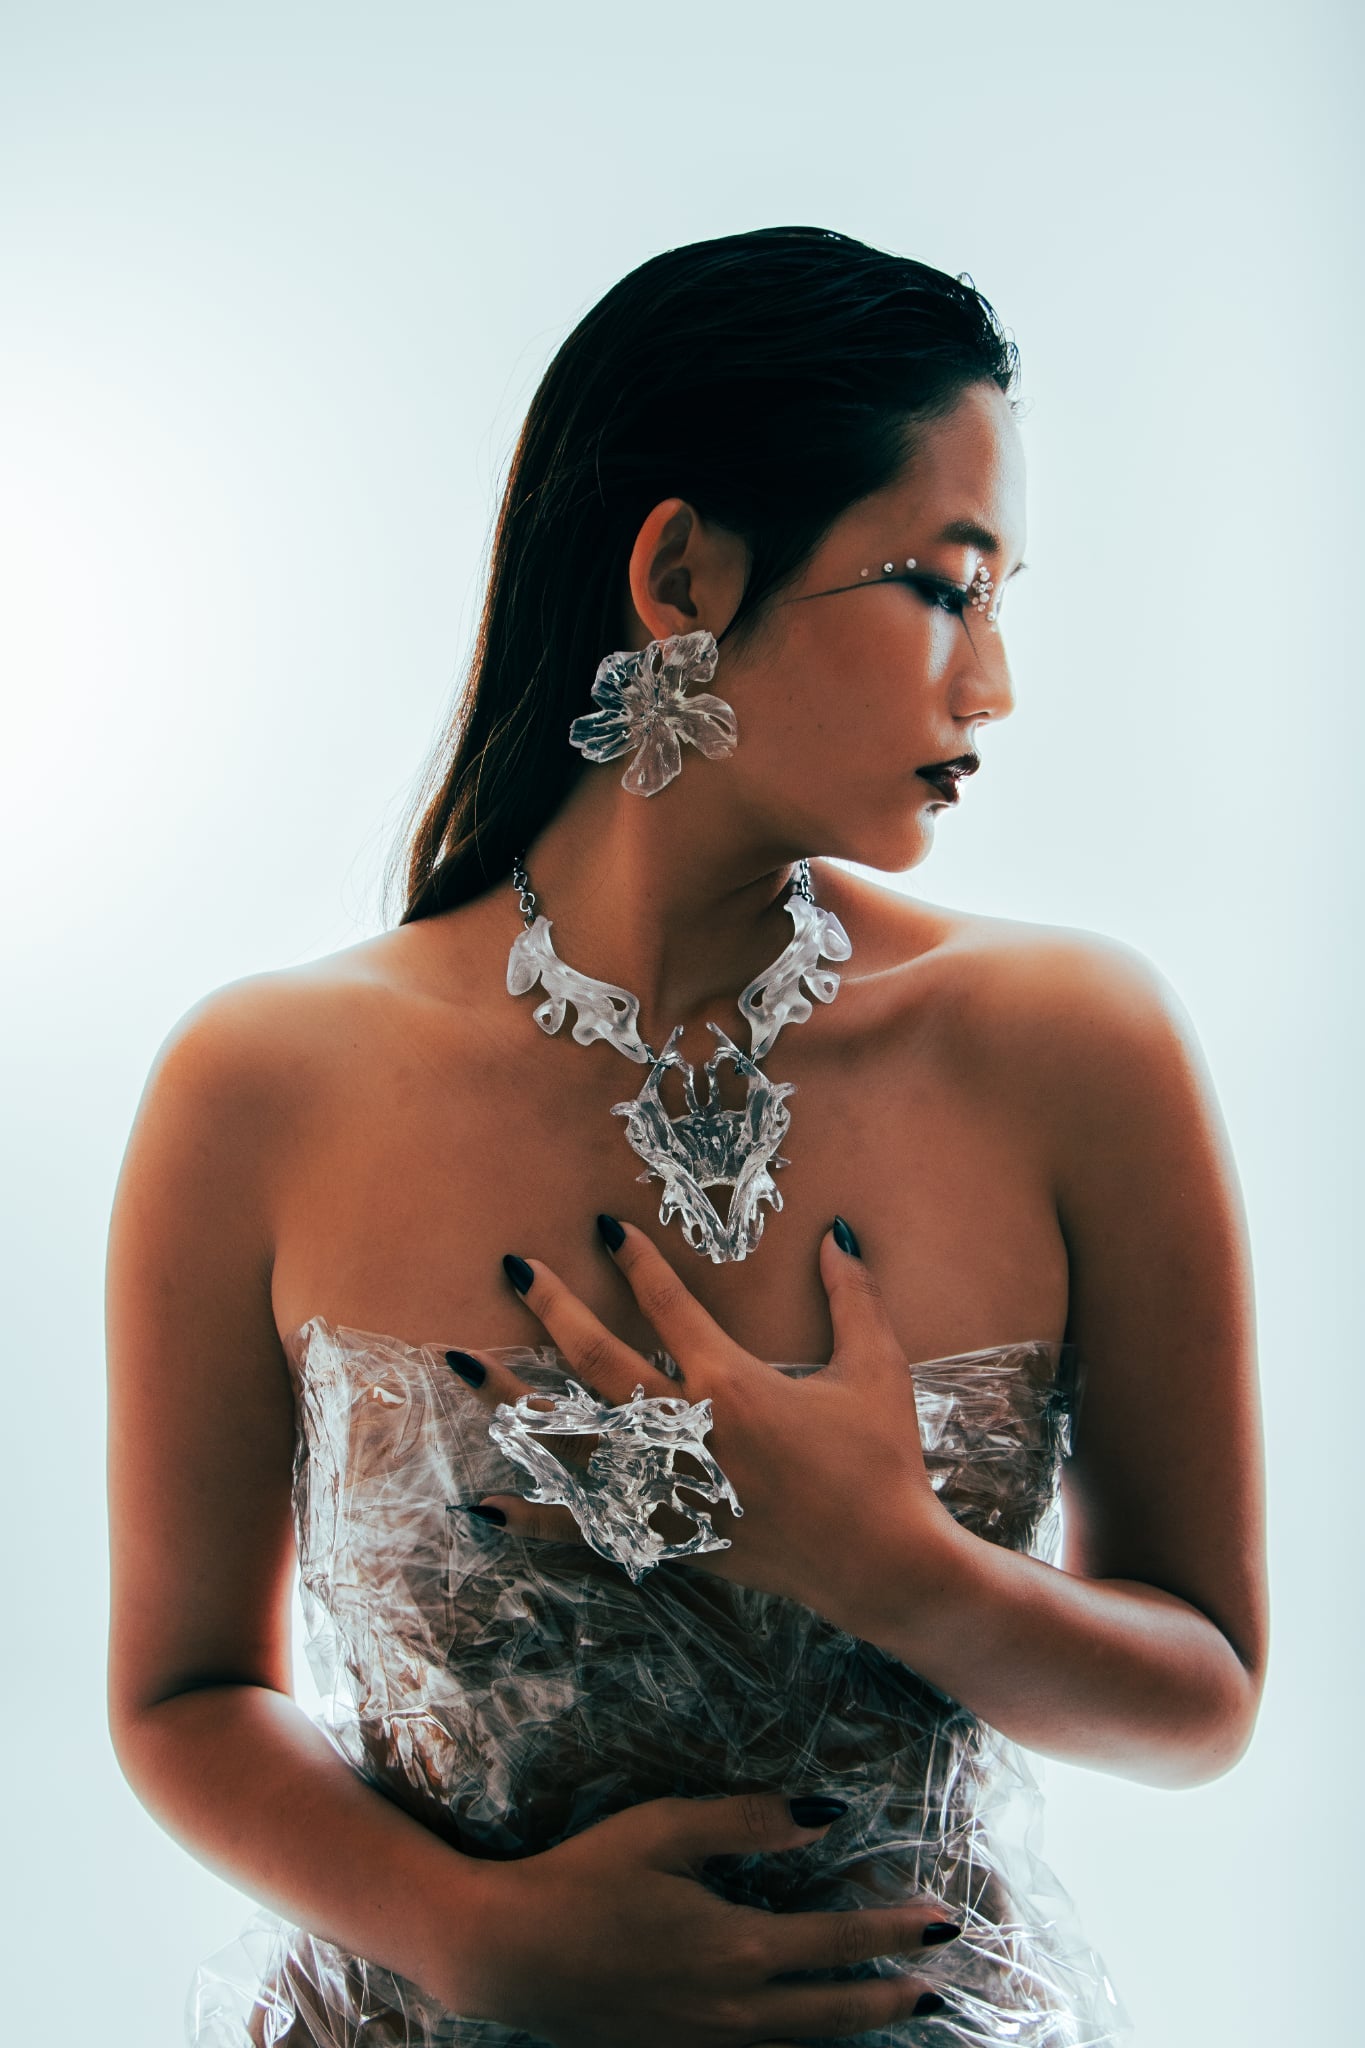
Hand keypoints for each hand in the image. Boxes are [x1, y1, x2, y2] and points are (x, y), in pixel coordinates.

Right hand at [449, 1789, 955, 2045]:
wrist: (507, 1954)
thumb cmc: (584, 1878)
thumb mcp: (664, 1829)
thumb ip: (747, 1820)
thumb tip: (826, 1812)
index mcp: (735, 1947)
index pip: (837, 1943)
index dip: (895, 1934)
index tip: (943, 1922)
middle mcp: (732, 2009)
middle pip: (834, 2012)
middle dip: (892, 1996)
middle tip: (937, 1983)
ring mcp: (703, 2042)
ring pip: (798, 2047)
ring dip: (852, 2032)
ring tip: (890, 2017)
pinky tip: (800, 2040)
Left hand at [450, 1214, 963, 1625]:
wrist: (882, 1563)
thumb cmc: (883, 1463)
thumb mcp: (876, 1370)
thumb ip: (854, 1298)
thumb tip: (837, 1232)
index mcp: (733, 1383)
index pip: (669, 1304)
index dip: (637, 1260)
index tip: (603, 1226)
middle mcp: (687, 1431)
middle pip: (598, 1360)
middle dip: (553, 1309)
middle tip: (514, 1269)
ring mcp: (669, 1488)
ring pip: (573, 1437)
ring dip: (514, 1399)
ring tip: (461, 1364)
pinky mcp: (667, 1535)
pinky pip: (586, 1524)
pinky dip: (535, 1515)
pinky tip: (486, 1502)